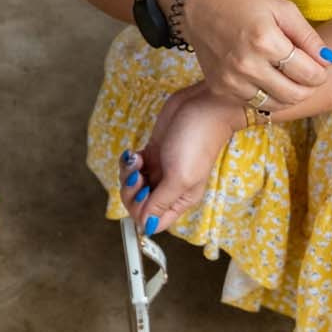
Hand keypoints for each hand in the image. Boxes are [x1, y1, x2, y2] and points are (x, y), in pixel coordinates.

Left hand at [120, 83, 244, 237]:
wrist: (203, 105)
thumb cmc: (197, 140)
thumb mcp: (179, 177)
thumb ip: (161, 202)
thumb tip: (146, 226)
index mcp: (181, 199)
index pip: (154, 222)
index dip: (141, 213)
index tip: (142, 194)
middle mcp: (170, 188)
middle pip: (139, 205)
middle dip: (131, 192)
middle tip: (138, 176)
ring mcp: (160, 170)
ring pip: (133, 186)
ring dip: (128, 175)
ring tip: (137, 161)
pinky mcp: (153, 154)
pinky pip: (132, 167)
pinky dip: (129, 162)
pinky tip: (136, 153)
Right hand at [179, 0, 331, 113]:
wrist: (197, 7)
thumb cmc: (242, 2)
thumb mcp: (281, 8)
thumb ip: (308, 36)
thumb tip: (330, 60)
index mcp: (265, 41)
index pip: (308, 74)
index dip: (321, 74)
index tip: (321, 67)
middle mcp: (247, 65)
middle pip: (294, 95)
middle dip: (309, 88)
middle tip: (310, 77)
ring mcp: (231, 80)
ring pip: (275, 104)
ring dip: (289, 96)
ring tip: (291, 79)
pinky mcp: (220, 89)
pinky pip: (254, 103)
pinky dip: (267, 96)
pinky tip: (268, 80)